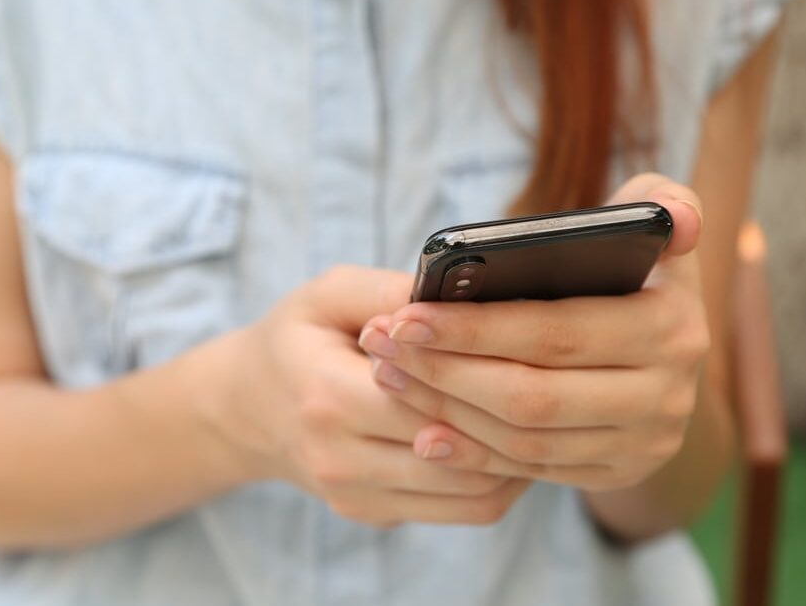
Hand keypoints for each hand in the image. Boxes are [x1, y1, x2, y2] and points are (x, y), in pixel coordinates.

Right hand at [209, 266, 529, 526]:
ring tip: (545, 413)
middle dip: (513, 417)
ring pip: (472, 494)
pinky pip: (460, 510)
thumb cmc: (297, 339)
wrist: (247, 408)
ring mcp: (357, 497)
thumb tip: (464, 294)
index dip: (485, 374)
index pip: (429, 398)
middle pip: (459, 451)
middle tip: (558, 382)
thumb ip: (391, 291)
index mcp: (326, 396)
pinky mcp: (375, 515)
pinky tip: (514, 440)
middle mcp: (339, 459)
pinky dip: (498, 478)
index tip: (531, 346)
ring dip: (518, 457)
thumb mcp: (329, 294)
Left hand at [359, 174, 708, 491]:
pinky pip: (532, 470)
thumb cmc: (637, 269)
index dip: (475, 328)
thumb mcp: (655, 224)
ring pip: (525, 438)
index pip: (556, 333)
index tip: (406, 315)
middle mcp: (667, 395)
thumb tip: (676, 220)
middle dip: (446, 372)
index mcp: (672, 327)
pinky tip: (425, 430)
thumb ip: (661, 199)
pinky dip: (474, 453)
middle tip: (383, 345)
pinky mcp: (617, 473)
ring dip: (448, 411)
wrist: (666, 352)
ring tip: (391, 375)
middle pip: (532, 395)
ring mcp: (644, 443)